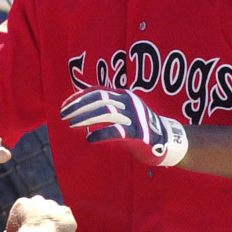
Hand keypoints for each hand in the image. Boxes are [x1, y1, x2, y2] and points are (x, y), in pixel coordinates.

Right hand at [0, 196, 75, 231]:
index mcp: (22, 204)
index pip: (26, 211)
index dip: (29, 223)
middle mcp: (38, 200)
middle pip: (41, 209)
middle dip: (42, 219)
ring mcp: (53, 205)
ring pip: (55, 213)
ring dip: (54, 222)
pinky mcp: (66, 213)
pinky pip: (67, 220)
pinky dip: (66, 228)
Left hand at [60, 87, 188, 166]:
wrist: (168, 140)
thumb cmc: (140, 127)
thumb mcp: (125, 111)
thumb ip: (108, 106)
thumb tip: (82, 106)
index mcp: (124, 96)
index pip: (97, 91)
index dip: (79, 97)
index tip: (64, 105)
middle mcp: (130, 103)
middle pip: (99, 99)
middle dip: (78, 106)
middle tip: (63, 115)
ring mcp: (135, 118)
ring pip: (106, 112)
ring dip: (86, 118)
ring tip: (71, 124)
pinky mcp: (139, 134)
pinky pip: (116, 132)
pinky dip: (100, 134)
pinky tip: (89, 139)